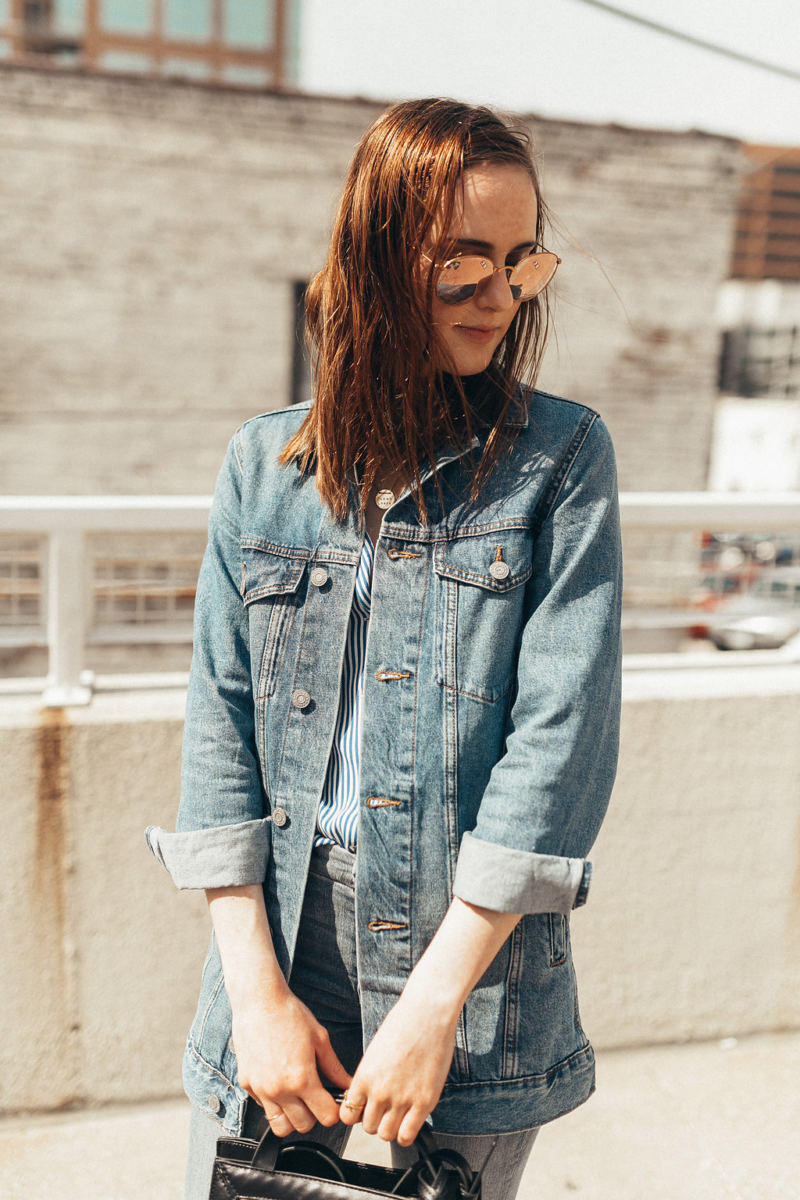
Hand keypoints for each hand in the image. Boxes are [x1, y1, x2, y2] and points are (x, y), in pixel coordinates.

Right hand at [232, 984, 351, 1137]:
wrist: (259, 1001)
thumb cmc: (290, 1014)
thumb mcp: (320, 1039)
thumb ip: (335, 1068)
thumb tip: (348, 1085)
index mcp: (302, 1079)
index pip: (326, 1117)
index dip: (334, 1111)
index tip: (334, 1102)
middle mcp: (280, 1089)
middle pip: (304, 1126)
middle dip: (314, 1115)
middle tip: (316, 1097)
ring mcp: (261, 1089)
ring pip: (280, 1126)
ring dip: (292, 1117)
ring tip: (298, 1098)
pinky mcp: (247, 1085)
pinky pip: (263, 1108)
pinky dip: (274, 1103)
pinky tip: (280, 1083)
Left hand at [338, 990, 456, 1145]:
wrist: (427, 1014)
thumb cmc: (403, 1025)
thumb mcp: (375, 1052)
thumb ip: (369, 1077)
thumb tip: (366, 1096)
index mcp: (364, 1077)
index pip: (347, 1115)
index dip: (355, 1114)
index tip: (363, 1110)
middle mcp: (380, 1092)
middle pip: (367, 1127)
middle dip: (375, 1120)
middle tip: (384, 1110)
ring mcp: (402, 1099)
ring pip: (386, 1135)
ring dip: (390, 1128)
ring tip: (398, 1115)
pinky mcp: (424, 1103)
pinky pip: (407, 1136)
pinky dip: (406, 1134)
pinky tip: (409, 1122)